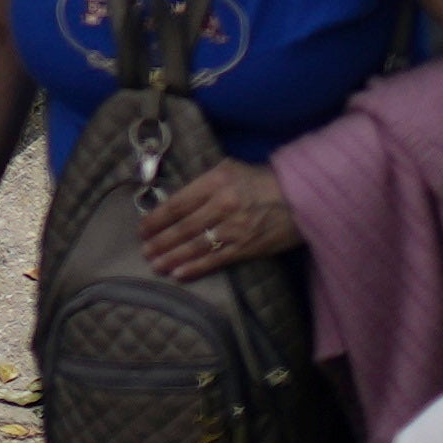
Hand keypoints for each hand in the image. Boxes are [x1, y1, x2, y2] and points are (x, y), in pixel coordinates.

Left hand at [144, 158, 303, 275]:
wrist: (299, 198)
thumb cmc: (260, 180)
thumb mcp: (229, 168)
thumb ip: (203, 183)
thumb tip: (176, 201)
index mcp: (216, 181)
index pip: (178, 202)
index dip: (157, 218)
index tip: (143, 228)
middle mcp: (223, 204)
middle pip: (184, 227)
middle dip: (161, 240)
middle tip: (144, 250)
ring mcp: (235, 228)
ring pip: (197, 246)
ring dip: (173, 257)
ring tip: (155, 265)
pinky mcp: (247, 247)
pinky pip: (216, 260)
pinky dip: (196, 267)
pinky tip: (179, 273)